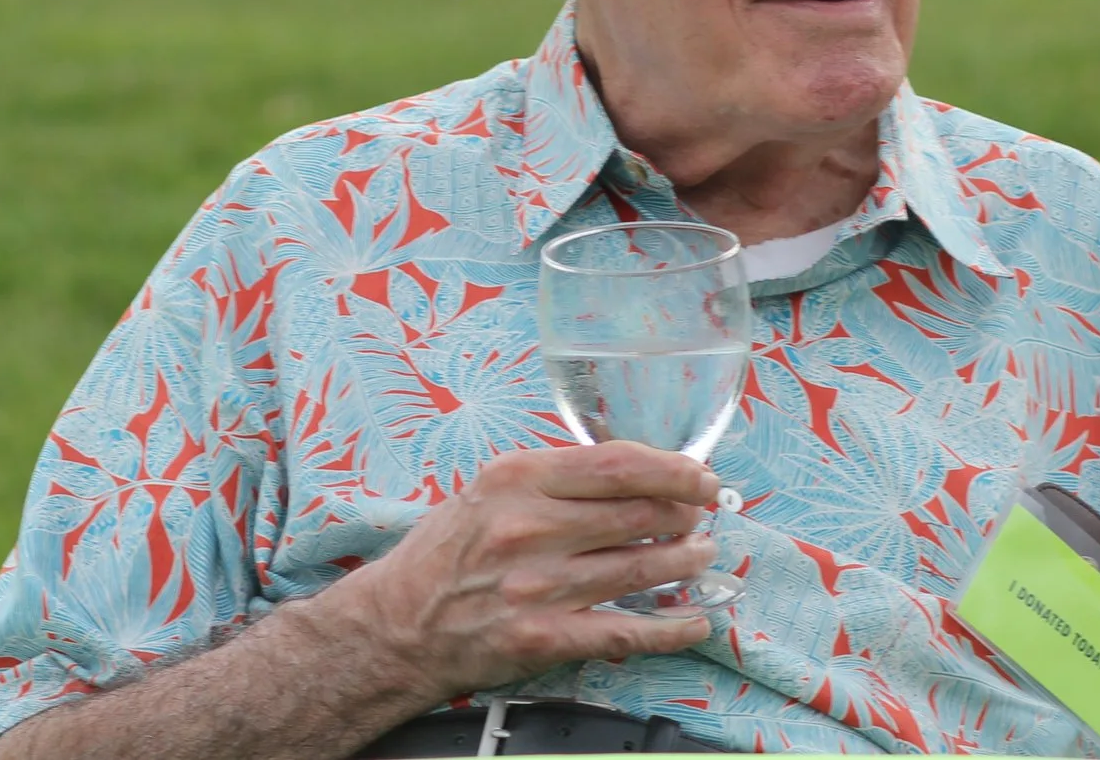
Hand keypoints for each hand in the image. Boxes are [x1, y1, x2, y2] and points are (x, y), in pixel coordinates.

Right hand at [0, 442, 722, 759]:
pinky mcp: (541, 637)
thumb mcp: (486, 491)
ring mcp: (536, 584)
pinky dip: (669, 627)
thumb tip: (627, 474)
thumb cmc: (441, 554)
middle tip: (708, 515)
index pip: (614, 463)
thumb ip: (550, 478)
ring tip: (703, 556)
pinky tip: (696, 621)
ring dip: (683, 562)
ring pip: (638, 568)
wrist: (392, 627)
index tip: (699, 475)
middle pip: (635, 513)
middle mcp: (528, 526)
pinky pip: (623, 630)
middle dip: (685, 514)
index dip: (670, 468)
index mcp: (514, 478)